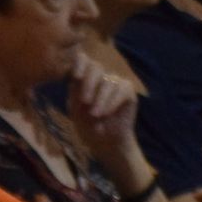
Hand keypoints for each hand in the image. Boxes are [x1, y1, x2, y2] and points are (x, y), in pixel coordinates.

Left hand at [65, 51, 139, 167]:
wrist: (103, 141)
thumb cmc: (86, 125)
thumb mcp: (75, 110)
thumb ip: (74, 92)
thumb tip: (74, 75)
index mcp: (82, 79)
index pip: (82, 60)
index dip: (79, 63)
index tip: (76, 76)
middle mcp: (99, 77)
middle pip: (95, 67)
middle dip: (88, 84)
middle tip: (84, 102)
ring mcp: (114, 82)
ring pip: (108, 82)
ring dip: (100, 100)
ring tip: (95, 115)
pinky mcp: (127, 90)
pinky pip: (122, 89)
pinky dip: (112, 102)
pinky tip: (106, 113)